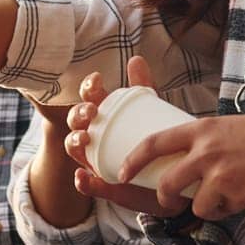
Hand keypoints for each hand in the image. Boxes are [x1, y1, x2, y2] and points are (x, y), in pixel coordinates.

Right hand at [65, 61, 174, 217]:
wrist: (170, 177)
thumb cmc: (152, 139)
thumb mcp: (150, 112)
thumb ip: (143, 88)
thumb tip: (135, 59)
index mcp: (104, 115)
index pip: (88, 97)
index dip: (88, 87)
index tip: (98, 80)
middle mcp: (94, 136)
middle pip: (76, 121)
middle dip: (78, 114)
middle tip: (92, 112)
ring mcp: (95, 160)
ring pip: (75, 150)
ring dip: (74, 142)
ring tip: (84, 139)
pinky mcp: (104, 185)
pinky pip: (87, 185)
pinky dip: (82, 182)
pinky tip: (83, 176)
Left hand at [117, 98, 244, 220]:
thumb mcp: (229, 127)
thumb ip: (205, 141)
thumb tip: (185, 160)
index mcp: (202, 129)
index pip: (154, 142)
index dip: (133, 160)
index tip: (122, 172)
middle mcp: (206, 151)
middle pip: (167, 183)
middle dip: (164, 199)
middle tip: (169, 201)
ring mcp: (220, 174)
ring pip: (193, 204)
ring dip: (204, 207)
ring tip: (222, 197)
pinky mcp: (237, 194)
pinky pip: (219, 211)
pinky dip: (226, 210)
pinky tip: (243, 196)